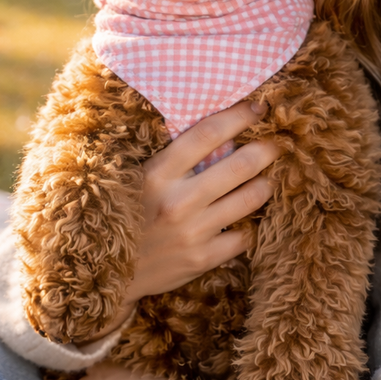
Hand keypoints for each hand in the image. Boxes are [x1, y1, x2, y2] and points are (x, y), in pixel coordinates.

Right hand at [79, 100, 278, 342]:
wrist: (104, 272)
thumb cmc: (127, 211)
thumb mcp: (141, 176)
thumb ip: (176, 156)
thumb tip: (224, 131)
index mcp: (157, 173)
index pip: (208, 133)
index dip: (239, 115)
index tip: (258, 107)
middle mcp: (177, 201)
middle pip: (240, 165)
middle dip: (266, 150)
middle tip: (276, 144)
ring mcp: (191, 232)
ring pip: (250, 198)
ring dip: (265, 184)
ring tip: (266, 179)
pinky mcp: (201, 259)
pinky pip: (243, 236)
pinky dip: (249, 225)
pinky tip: (245, 218)